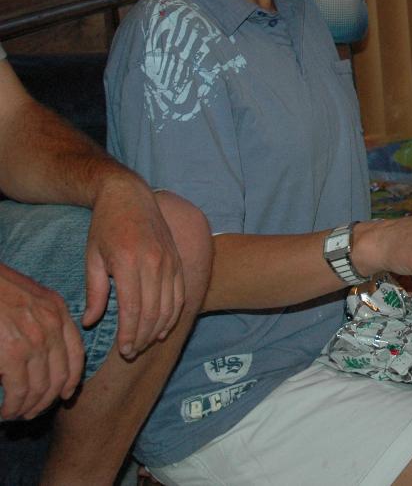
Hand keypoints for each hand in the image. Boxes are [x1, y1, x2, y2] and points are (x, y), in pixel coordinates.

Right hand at [0, 263, 83, 419]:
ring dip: (28, 408)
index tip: (65, 394)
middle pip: (61, 376)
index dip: (71, 379)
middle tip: (32, 412)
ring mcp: (33, 340)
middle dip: (47, 400)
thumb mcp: (27, 296)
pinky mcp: (12, 354)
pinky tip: (5, 412)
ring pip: (41, 388)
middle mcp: (51, 325)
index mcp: (56, 309)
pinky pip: (19, 392)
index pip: (76, 352)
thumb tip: (40, 353)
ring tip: (15, 414)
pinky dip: (12, 407)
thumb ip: (41, 319)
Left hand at [84, 181, 183, 358]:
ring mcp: (170, 261)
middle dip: (143, 337)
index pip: (132, 309)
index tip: (123, 350)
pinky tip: (163, 328)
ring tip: (145, 344)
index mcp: (128, 262)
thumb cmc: (105, 226)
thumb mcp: (92, 257)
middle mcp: (154, 262)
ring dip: (158, 329)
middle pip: (153, 311)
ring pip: (169, 306)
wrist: (130, 196)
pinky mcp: (177, 261)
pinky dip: (174, 315)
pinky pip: (180, 294)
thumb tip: (92, 322)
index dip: (129, 334)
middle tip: (132, 352)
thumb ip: (94, 291)